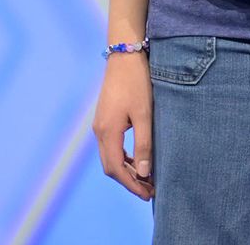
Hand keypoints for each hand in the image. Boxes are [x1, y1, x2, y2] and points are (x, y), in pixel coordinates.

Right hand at [92, 53, 154, 200]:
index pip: (116, 169)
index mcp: (108, 131)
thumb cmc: (137, 82)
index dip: (132, 185)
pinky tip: (139, 159)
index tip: (149, 194)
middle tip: (150, 192)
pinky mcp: (105, 118)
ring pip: (110, 157)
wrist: (125, 55)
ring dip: (127, 170)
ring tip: (147, 179)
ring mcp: (100, 124)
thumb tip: (145, 173)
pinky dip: (124, 157)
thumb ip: (144, 144)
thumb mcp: (145, 114)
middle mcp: (99, 131)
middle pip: (110, 166)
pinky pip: (111, 146)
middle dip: (129, 181)